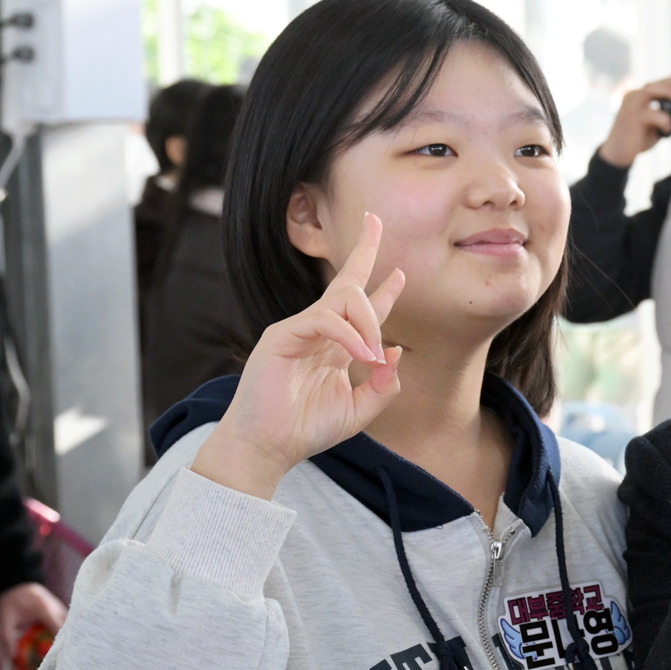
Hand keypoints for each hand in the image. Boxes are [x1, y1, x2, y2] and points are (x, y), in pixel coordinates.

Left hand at [0, 580, 63, 655]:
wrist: (19, 583)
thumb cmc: (12, 601)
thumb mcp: (6, 619)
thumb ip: (9, 638)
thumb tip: (13, 657)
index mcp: (44, 610)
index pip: (57, 629)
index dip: (60, 643)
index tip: (58, 657)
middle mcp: (56, 608)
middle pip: (68, 628)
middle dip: (67, 642)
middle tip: (64, 657)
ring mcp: (60, 607)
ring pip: (70, 625)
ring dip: (68, 636)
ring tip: (66, 651)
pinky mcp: (60, 609)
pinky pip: (66, 622)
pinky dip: (65, 631)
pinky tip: (63, 641)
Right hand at [192, 213, 405, 501]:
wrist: (269, 448)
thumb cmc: (307, 429)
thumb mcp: (360, 410)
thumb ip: (384, 385)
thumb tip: (396, 350)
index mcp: (335, 345)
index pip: (360, 308)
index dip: (382, 288)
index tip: (400, 272)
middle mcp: (317, 332)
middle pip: (345, 283)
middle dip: (365, 252)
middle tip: (375, 221)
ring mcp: (298, 330)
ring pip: (341, 299)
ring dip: (368, 320)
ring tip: (374, 353)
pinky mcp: (281, 336)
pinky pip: (324, 320)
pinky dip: (349, 335)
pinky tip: (362, 354)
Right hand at [597, 73, 670, 168]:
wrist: (618, 153)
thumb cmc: (640, 137)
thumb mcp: (663, 129)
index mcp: (644, 95)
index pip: (664, 82)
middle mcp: (636, 95)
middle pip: (659, 82)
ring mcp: (632, 105)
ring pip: (651, 91)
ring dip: (669, 92)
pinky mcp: (630, 118)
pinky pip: (649, 114)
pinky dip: (663, 119)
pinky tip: (670, 126)